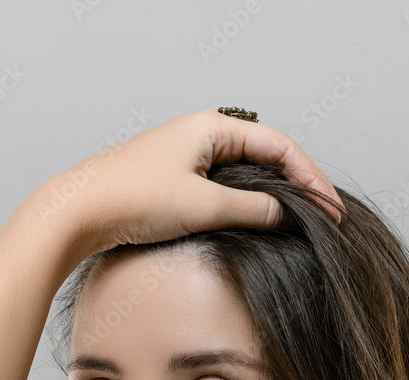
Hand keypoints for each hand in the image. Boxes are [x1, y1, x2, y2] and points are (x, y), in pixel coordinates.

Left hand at [46, 109, 343, 253]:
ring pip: (245, 174)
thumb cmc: (132, 199)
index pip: (279, 146)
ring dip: (273, 197)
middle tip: (324, 217)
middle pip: (265, 157)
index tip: (330, 208)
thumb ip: (252, 209)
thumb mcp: (204, 206)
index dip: (311, 179)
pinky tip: (258, 224)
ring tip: (300, 222)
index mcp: (212, 127)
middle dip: (298, 186)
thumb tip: (285, 215)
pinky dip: (247, 204)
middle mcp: (200, 135)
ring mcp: (187, 158)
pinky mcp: (173, 182)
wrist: (78, 213)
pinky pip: (223, 188)